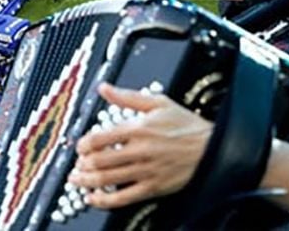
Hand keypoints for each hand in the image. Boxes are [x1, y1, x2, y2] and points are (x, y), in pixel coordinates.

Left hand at [69, 83, 212, 208]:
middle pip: (99, 161)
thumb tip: (105, 88)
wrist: (212, 147)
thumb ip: (127, 96)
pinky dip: (104, 200)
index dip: (84, 144)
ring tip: (78, 180)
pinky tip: (95, 197)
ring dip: (87, 181)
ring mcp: (145, 171)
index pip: (100, 138)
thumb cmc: (187, 126)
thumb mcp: (159, 103)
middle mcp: (139, 150)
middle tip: (77, 165)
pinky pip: (123, 198)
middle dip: (82, 164)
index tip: (81, 147)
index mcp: (138, 128)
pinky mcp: (152, 187)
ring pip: (107, 179)